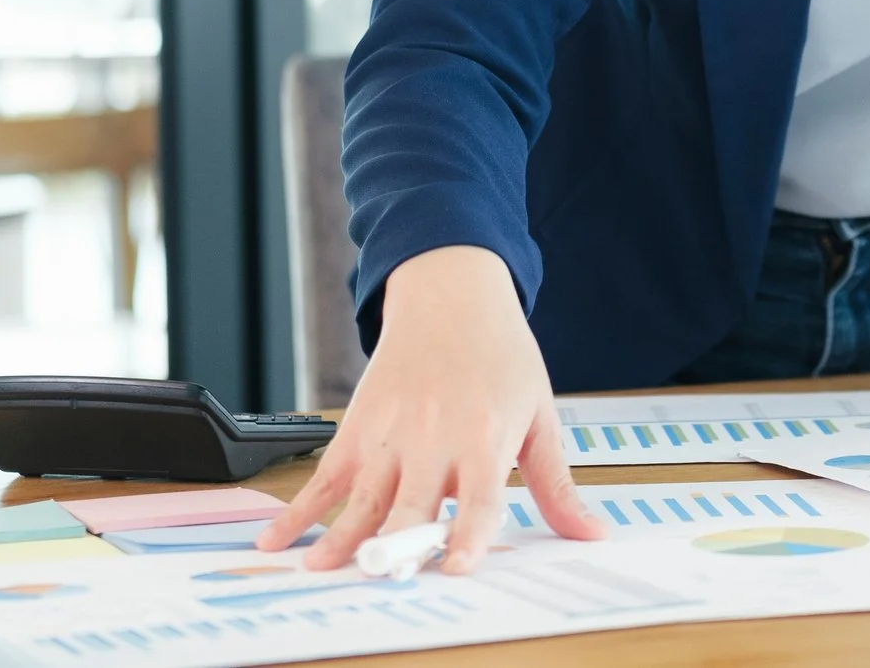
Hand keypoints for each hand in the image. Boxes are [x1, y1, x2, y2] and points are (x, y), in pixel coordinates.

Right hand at [255, 244, 604, 572]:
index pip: (479, 497)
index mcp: (486, 436)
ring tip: (320, 569)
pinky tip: (278, 537)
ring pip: (364, 494)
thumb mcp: (540, 415)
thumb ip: (557, 484)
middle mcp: (436, 437)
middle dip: (397, 540)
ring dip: (341, 534)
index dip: (468, 533)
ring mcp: (392, 433)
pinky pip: (326, 475)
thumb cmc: (501, 355)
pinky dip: (300, 508)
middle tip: (383, 576)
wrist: (452, 295)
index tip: (456, 566)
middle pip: (413, 500)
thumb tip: (591, 533)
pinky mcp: (359, 426)